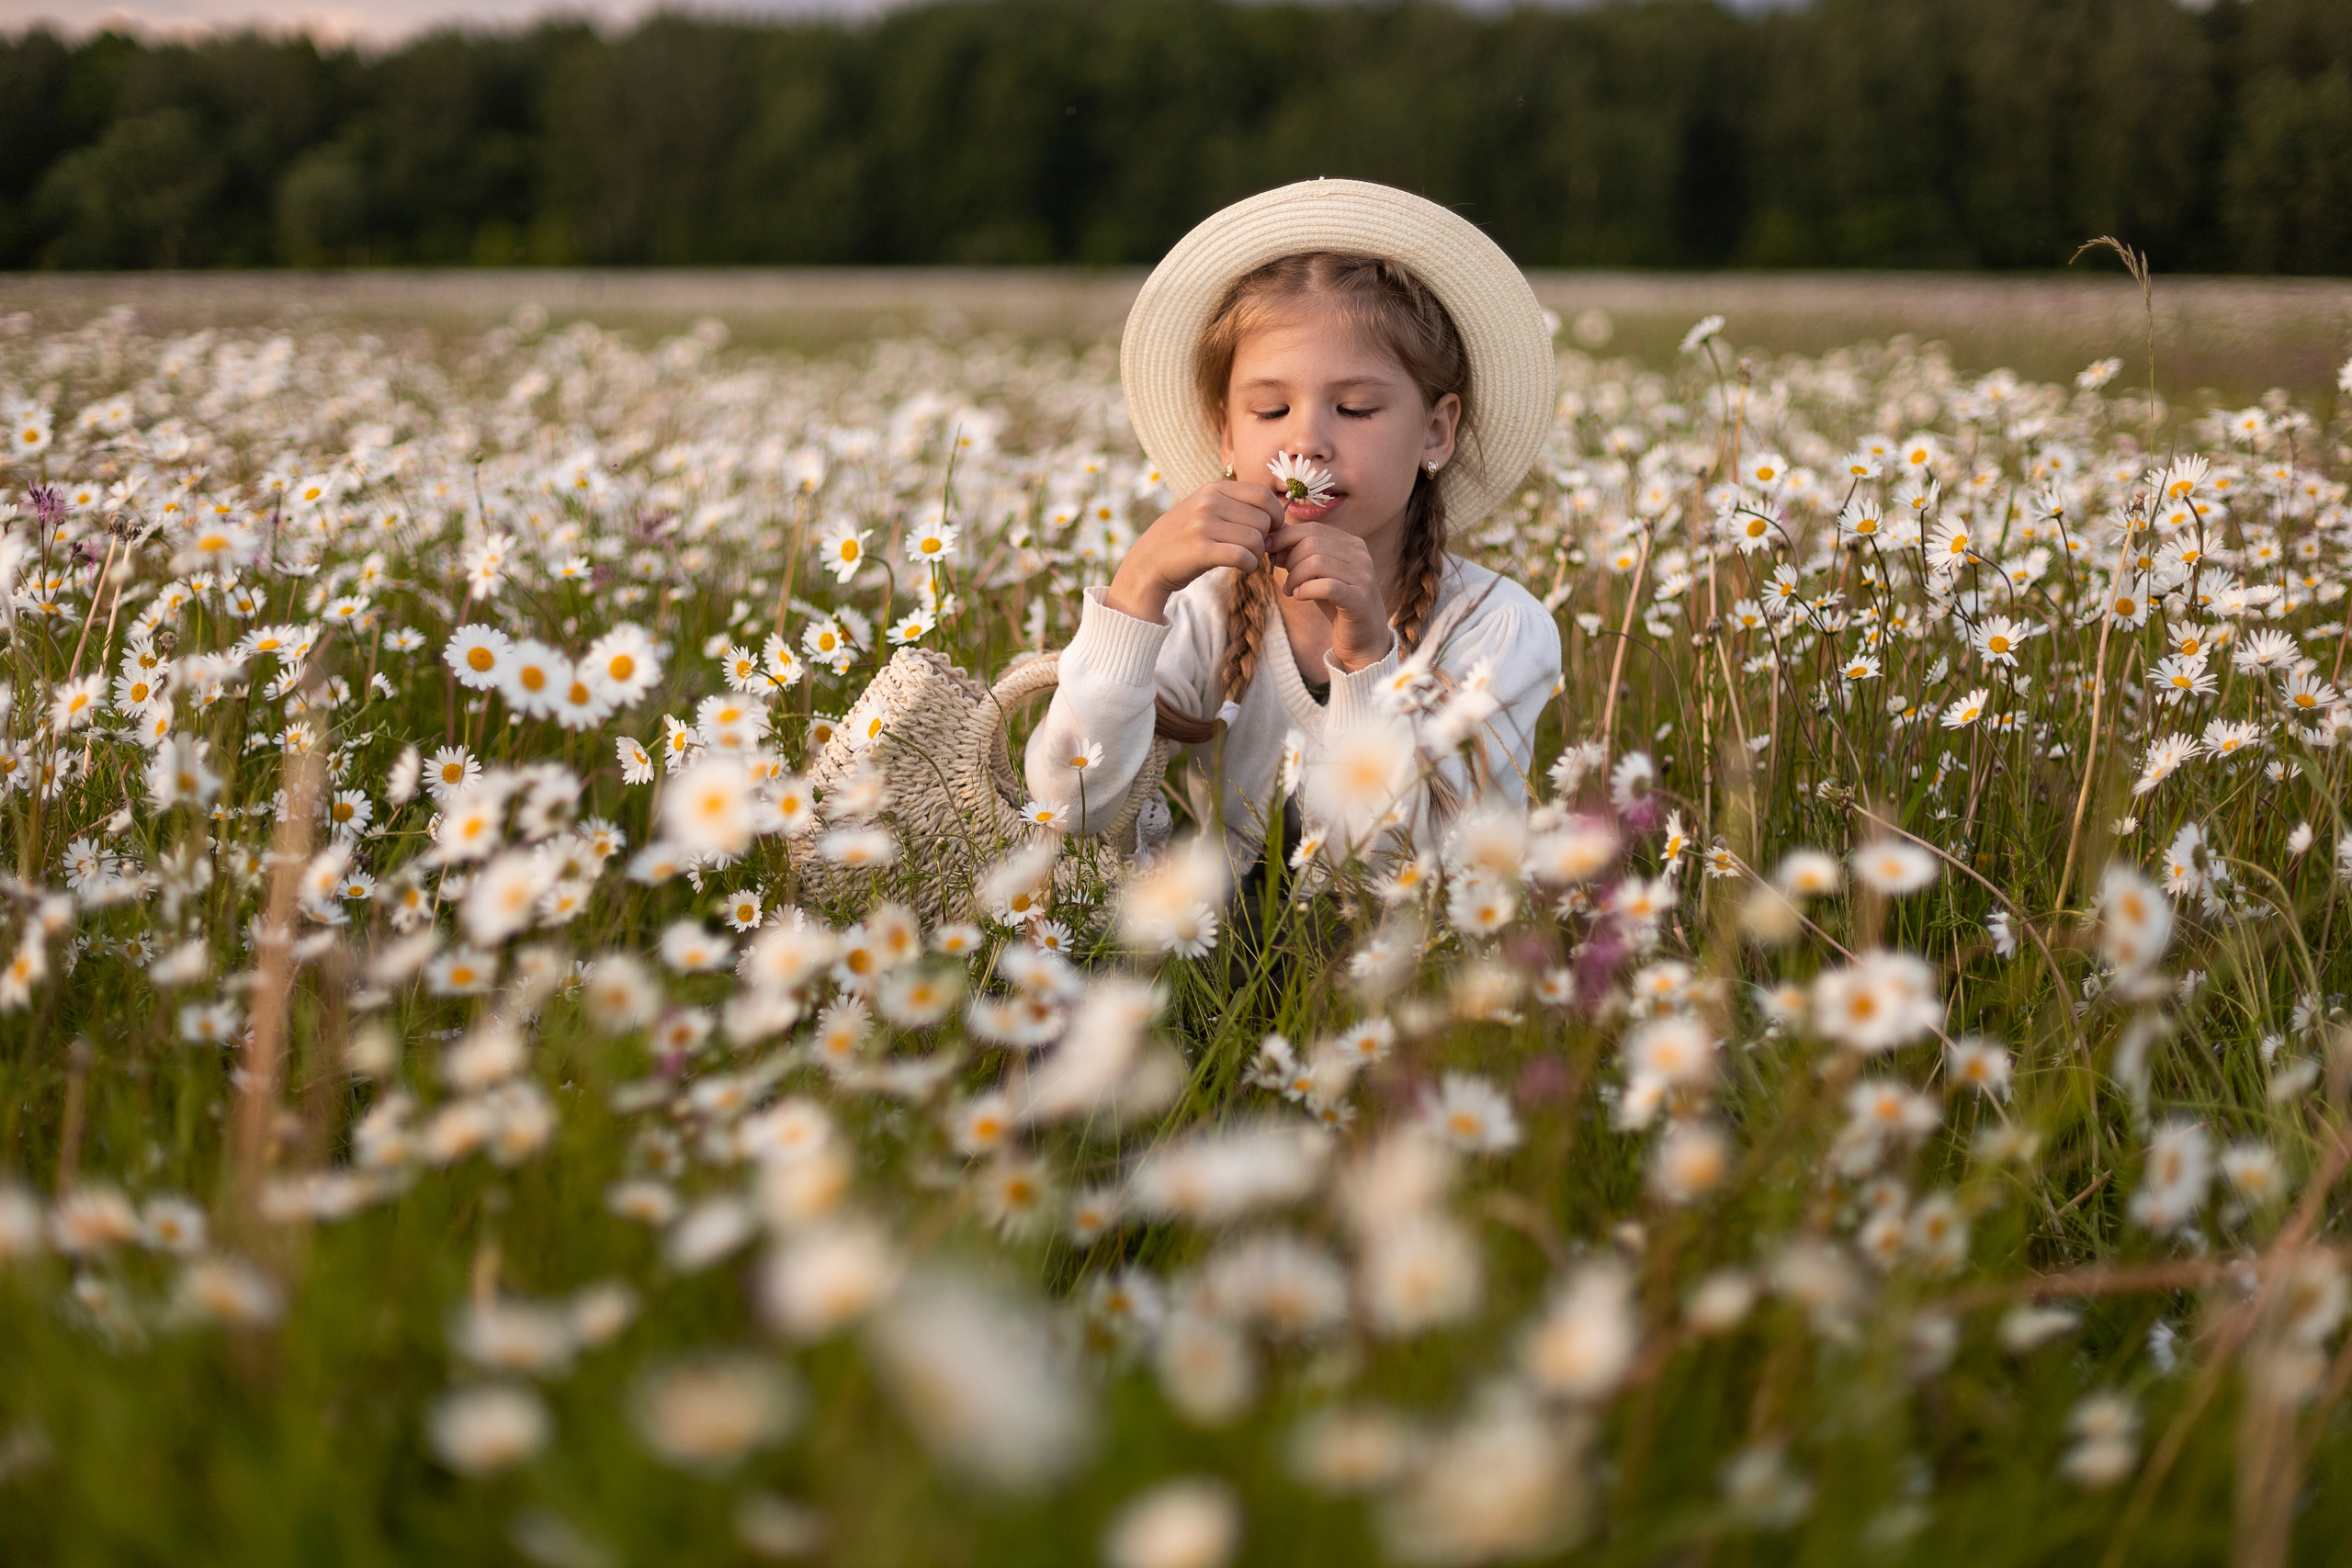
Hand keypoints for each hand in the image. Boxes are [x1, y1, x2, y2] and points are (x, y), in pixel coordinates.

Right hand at [1105, 480, 1285, 623]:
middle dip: (1265, 539)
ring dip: (1257, 555)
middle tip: (1254, 549)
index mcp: (1213, 489)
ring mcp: (1203, 526)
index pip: (1263, 494)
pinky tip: (1243, 567)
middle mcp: (1208, 503)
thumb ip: (1237, 506)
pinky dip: (1250, 565)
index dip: (1276, 514)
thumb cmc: (1185, 538)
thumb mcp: (1205, 509)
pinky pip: (1243, 557)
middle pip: (1263, 520)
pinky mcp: (1201, 551)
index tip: (1271, 530)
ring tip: (1245, 558)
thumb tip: (1281, 519)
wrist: (1149, 562)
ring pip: (1256, 540)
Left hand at [1266, 521, 1393, 671]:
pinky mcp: (1359, 599)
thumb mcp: (1316, 575)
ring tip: (1291, 591)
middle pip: (1312, 543)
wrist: (1364, 639)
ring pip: (1316, 562)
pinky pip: (1326, 586)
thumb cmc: (1337, 604)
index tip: (1268, 549)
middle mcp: (1361, 556)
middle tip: (1287, 581)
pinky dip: (1305, 590)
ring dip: (1295, 577)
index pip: (1312, 529)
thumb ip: (1299, 555)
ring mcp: (1362, 577)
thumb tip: (1273, 536)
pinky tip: (1299, 596)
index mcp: (1352, 544)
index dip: (1285, 537)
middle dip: (1290, 560)